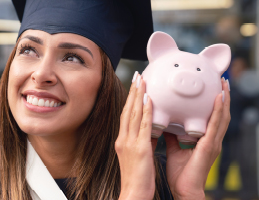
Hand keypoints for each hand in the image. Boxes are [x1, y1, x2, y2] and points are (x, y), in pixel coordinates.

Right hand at [116, 73, 157, 199]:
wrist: (133, 193)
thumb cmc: (136, 177)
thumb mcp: (136, 156)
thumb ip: (141, 142)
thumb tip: (148, 132)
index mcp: (122, 140)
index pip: (125, 115)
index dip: (129, 99)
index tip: (134, 86)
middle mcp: (123, 138)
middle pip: (127, 110)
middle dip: (132, 91)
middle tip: (137, 75)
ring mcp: (130, 142)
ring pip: (133, 114)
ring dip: (138, 96)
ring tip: (142, 80)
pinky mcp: (140, 148)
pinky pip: (142, 126)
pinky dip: (144, 111)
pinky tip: (148, 99)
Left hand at [164, 78, 230, 199]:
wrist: (184, 191)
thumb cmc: (181, 173)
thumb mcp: (174, 148)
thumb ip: (171, 136)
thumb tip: (165, 124)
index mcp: (205, 140)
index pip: (212, 117)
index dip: (215, 103)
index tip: (213, 88)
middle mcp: (212, 140)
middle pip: (220, 114)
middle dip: (223, 96)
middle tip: (221, 79)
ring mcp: (213, 143)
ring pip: (222, 116)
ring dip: (224, 99)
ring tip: (223, 83)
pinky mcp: (209, 147)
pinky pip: (215, 126)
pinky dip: (218, 111)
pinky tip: (219, 98)